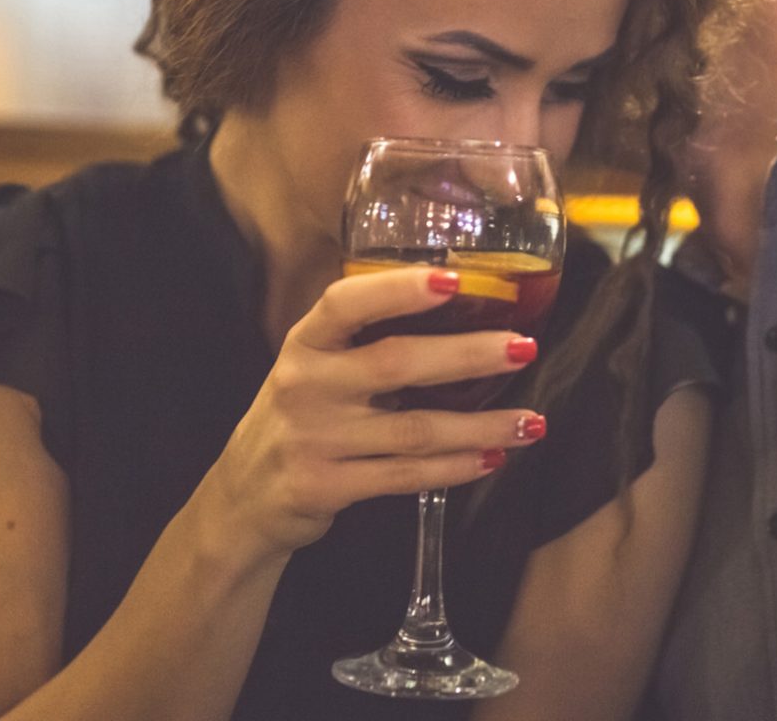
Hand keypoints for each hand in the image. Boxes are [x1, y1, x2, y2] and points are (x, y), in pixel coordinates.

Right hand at [202, 267, 544, 557]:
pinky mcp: (326, 488)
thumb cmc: (299, 416)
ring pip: (414, 430)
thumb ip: (364, 340)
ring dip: (480, 425)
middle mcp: (306, 385)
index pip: (347, 303)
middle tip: (523, 347)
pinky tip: (492, 458)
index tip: (455, 278)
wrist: (244, 497)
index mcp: (305, 343)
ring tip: (532, 420)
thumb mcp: (313, 366)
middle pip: (396, 363)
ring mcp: (315, 440)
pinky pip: (405, 477)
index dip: (399, 289)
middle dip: (466, 355)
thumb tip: (458, 304)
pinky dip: (454, 469)